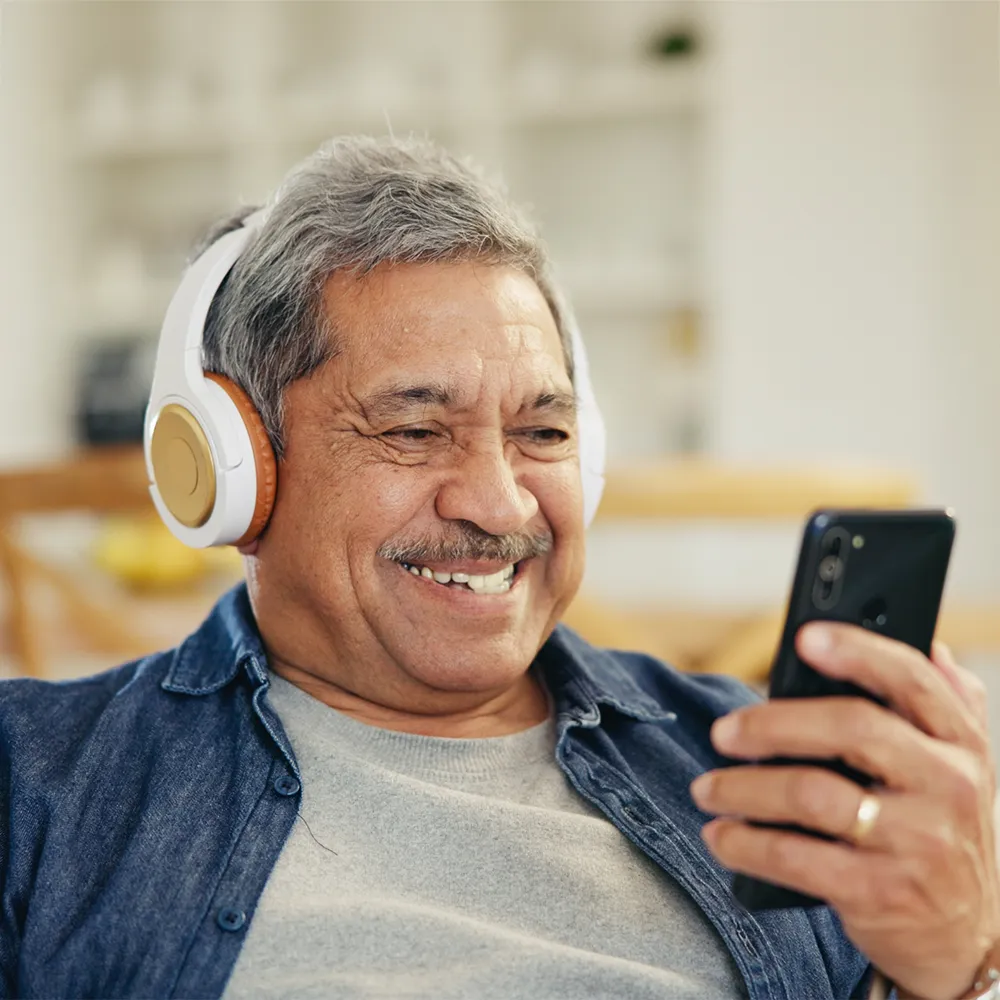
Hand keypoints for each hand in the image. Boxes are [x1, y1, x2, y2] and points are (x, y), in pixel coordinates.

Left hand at [690, 623, 999, 999]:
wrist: (965, 940)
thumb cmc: (942, 834)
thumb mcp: (961, 770)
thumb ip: (949, 707)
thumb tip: (936, 649)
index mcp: (962, 744)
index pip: (911, 680)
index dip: (857, 651)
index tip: (804, 638)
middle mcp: (949, 787)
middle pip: (851, 728)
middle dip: (773, 724)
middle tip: (724, 731)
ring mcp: (918, 843)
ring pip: (811, 793)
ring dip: (743, 788)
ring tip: (707, 788)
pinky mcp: (882, 892)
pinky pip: (796, 857)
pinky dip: (746, 844)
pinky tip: (720, 836)